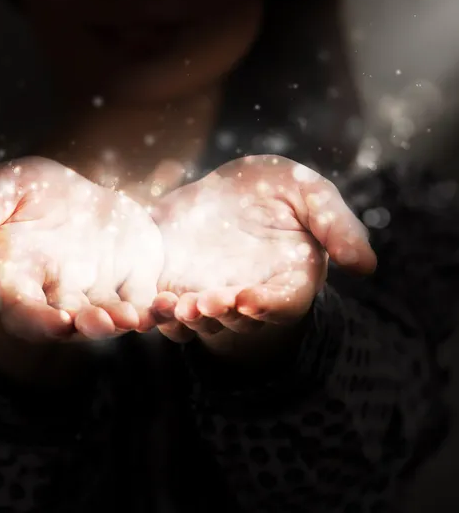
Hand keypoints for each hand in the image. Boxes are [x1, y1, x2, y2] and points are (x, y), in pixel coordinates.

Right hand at [0, 156, 162, 342]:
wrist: (79, 188)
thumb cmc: (30, 190)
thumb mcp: (0, 188)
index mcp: (23, 278)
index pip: (24, 313)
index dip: (37, 321)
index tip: (56, 321)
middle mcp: (60, 295)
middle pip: (72, 325)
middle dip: (88, 327)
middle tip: (103, 321)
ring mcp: (98, 293)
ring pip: (110, 320)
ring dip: (122, 323)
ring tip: (136, 317)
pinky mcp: (132, 285)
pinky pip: (145, 305)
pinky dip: (157, 311)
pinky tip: (171, 306)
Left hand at [151, 155, 375, 354]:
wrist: (228, 192)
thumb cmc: (276, 192)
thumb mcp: (308, 194)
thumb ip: (336, 225)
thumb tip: (368, 266)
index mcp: (287, 279)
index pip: (282, 303)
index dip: (267, 306)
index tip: (250, 300)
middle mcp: (248, 296)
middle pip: (235, 318)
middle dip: (219, 313)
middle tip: (204, 301)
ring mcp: (209, 295)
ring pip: (196, 321)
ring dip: (184, 319)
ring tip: (171, 304)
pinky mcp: (175, 288)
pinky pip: (163, 311)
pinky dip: (153, 313)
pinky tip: (143, 303)